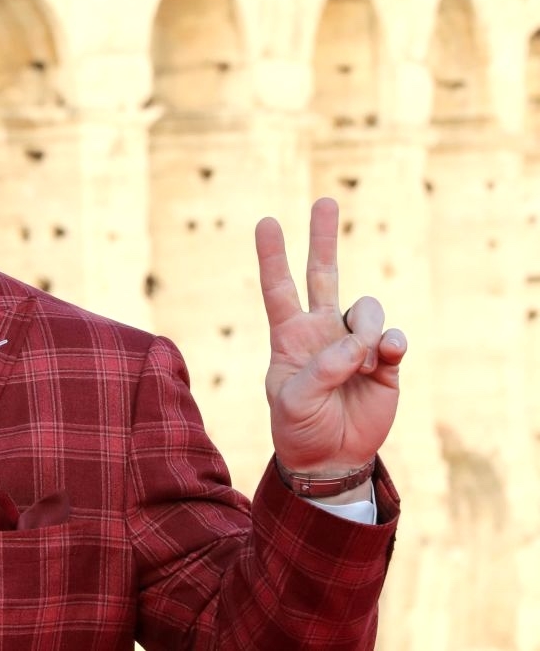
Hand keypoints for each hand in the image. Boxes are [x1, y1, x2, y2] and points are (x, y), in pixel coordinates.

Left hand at [255, 197, 406, 474]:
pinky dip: (389, 344)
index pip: (278, 288)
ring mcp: (353, 343)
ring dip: (364, 330)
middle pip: (323, 274)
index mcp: (289, 336)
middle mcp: (321, 331)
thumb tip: (358, 344)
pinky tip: (384, 358)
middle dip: (322, 237)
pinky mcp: (384, 362)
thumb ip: (321, 369)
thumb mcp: (293, 401)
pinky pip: (392, 338)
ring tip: (358, 364)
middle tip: (324, 200)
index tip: (266, 222)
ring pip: (365, 308)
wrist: (330, 458)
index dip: (272, 256)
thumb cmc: (298, 427)